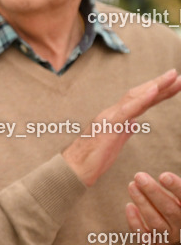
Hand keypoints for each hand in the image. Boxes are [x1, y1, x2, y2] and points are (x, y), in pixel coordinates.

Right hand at [63, 70, 180, 186]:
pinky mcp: (108, 126)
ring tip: (173, 77)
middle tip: (177, 75)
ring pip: (135, 98)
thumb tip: (135, 122)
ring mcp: (109, 117)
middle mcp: (113, 113)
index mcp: (116, 117)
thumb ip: (124, 130)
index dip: (158, 92)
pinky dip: (142, 99)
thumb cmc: (92, 159)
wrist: (73, 169)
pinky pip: (128, 110)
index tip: (174, 84)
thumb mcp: (114, 143)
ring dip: (156, 86)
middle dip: (160, 84)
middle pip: (139, 94)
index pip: (140, 101)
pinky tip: (154, 91)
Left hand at [125, 171, 180, 244]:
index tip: (163, 176)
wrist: (175, 227)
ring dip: (142, 203)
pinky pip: (144, 237)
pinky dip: (134, 222)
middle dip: (153, 192)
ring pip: (155, 223)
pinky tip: (129, 206)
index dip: (176, 187)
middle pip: (169, 210)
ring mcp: (169, 237)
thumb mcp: (178, 195)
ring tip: (132, 185)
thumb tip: (164, 177)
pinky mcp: (155, 243)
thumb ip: (175, 186)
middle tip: (139, 177)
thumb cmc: (175, 203)